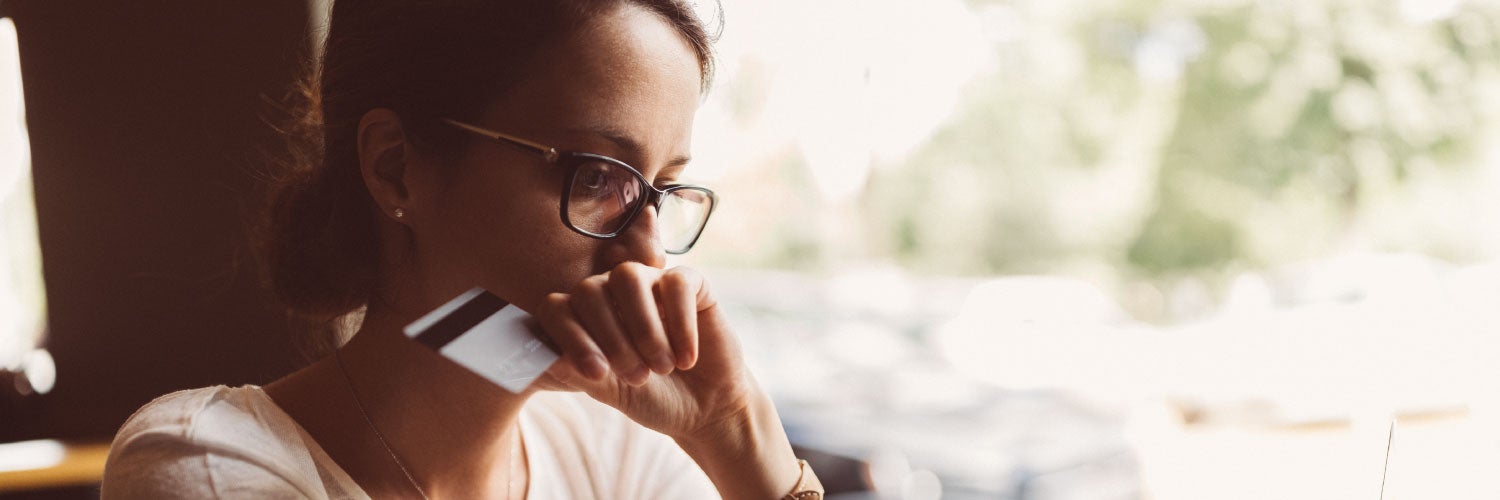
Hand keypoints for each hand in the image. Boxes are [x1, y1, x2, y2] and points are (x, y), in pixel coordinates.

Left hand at [527, 262, 757, 440]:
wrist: (704, 408)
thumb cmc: (651, 397)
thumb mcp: (610, 391)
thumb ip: (578, 373)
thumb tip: (549, 357)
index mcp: (582, 317)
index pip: (556, 307)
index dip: (570, 336)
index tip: (596, 373)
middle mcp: (610, 292)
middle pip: (590, 290)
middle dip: (611, 338)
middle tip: (637, 377)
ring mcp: (649, 283)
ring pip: (628, 278)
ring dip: (643, 328)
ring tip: (661, 367)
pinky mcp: (689, 284)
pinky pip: (676, 283)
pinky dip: (680, 324)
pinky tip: (687, 358)